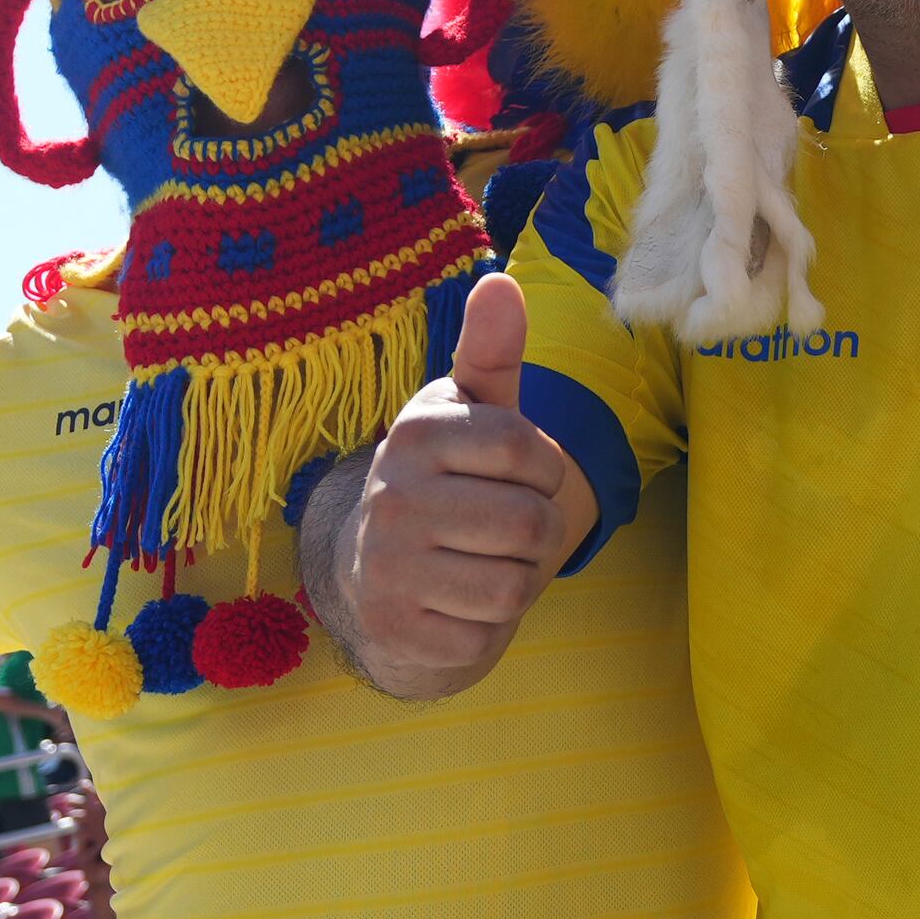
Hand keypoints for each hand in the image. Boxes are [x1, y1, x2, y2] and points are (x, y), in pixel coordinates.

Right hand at [299, 275, 586, 701]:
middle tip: (499, 531)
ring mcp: (385, 569)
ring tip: (479, 565)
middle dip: (534, 534)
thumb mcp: (470, 414)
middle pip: (529, 524)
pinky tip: (456, 605)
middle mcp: (390, 497)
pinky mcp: (393, 631)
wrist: (375, 576)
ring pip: (513, 586)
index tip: (516, 476)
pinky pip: (487, 637)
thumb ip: (492, 352)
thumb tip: (500, 282)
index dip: (544, 472)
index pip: (530, 452)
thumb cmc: (445, 480)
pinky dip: (487, 628)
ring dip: (514, 582)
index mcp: (415, 434)